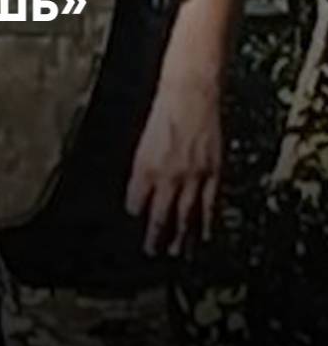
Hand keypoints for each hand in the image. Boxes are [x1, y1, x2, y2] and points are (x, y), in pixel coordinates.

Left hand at [125, 77, 221, 256]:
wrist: (190, 91)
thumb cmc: (164, 110)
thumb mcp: (144, 140)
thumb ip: (143, 168)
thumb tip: (141, 192)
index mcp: (145, 166)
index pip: (137, 204)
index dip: (135, 218)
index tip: (133, 229)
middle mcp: (168, 176)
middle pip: (161, 218)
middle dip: (156, 238)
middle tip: (152, 252)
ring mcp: (192, 176)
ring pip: (186, 218)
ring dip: (181, 239)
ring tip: (178, 253)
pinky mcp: (212, 172)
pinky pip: (209, 206)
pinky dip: (206, 224)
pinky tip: (204, 236)